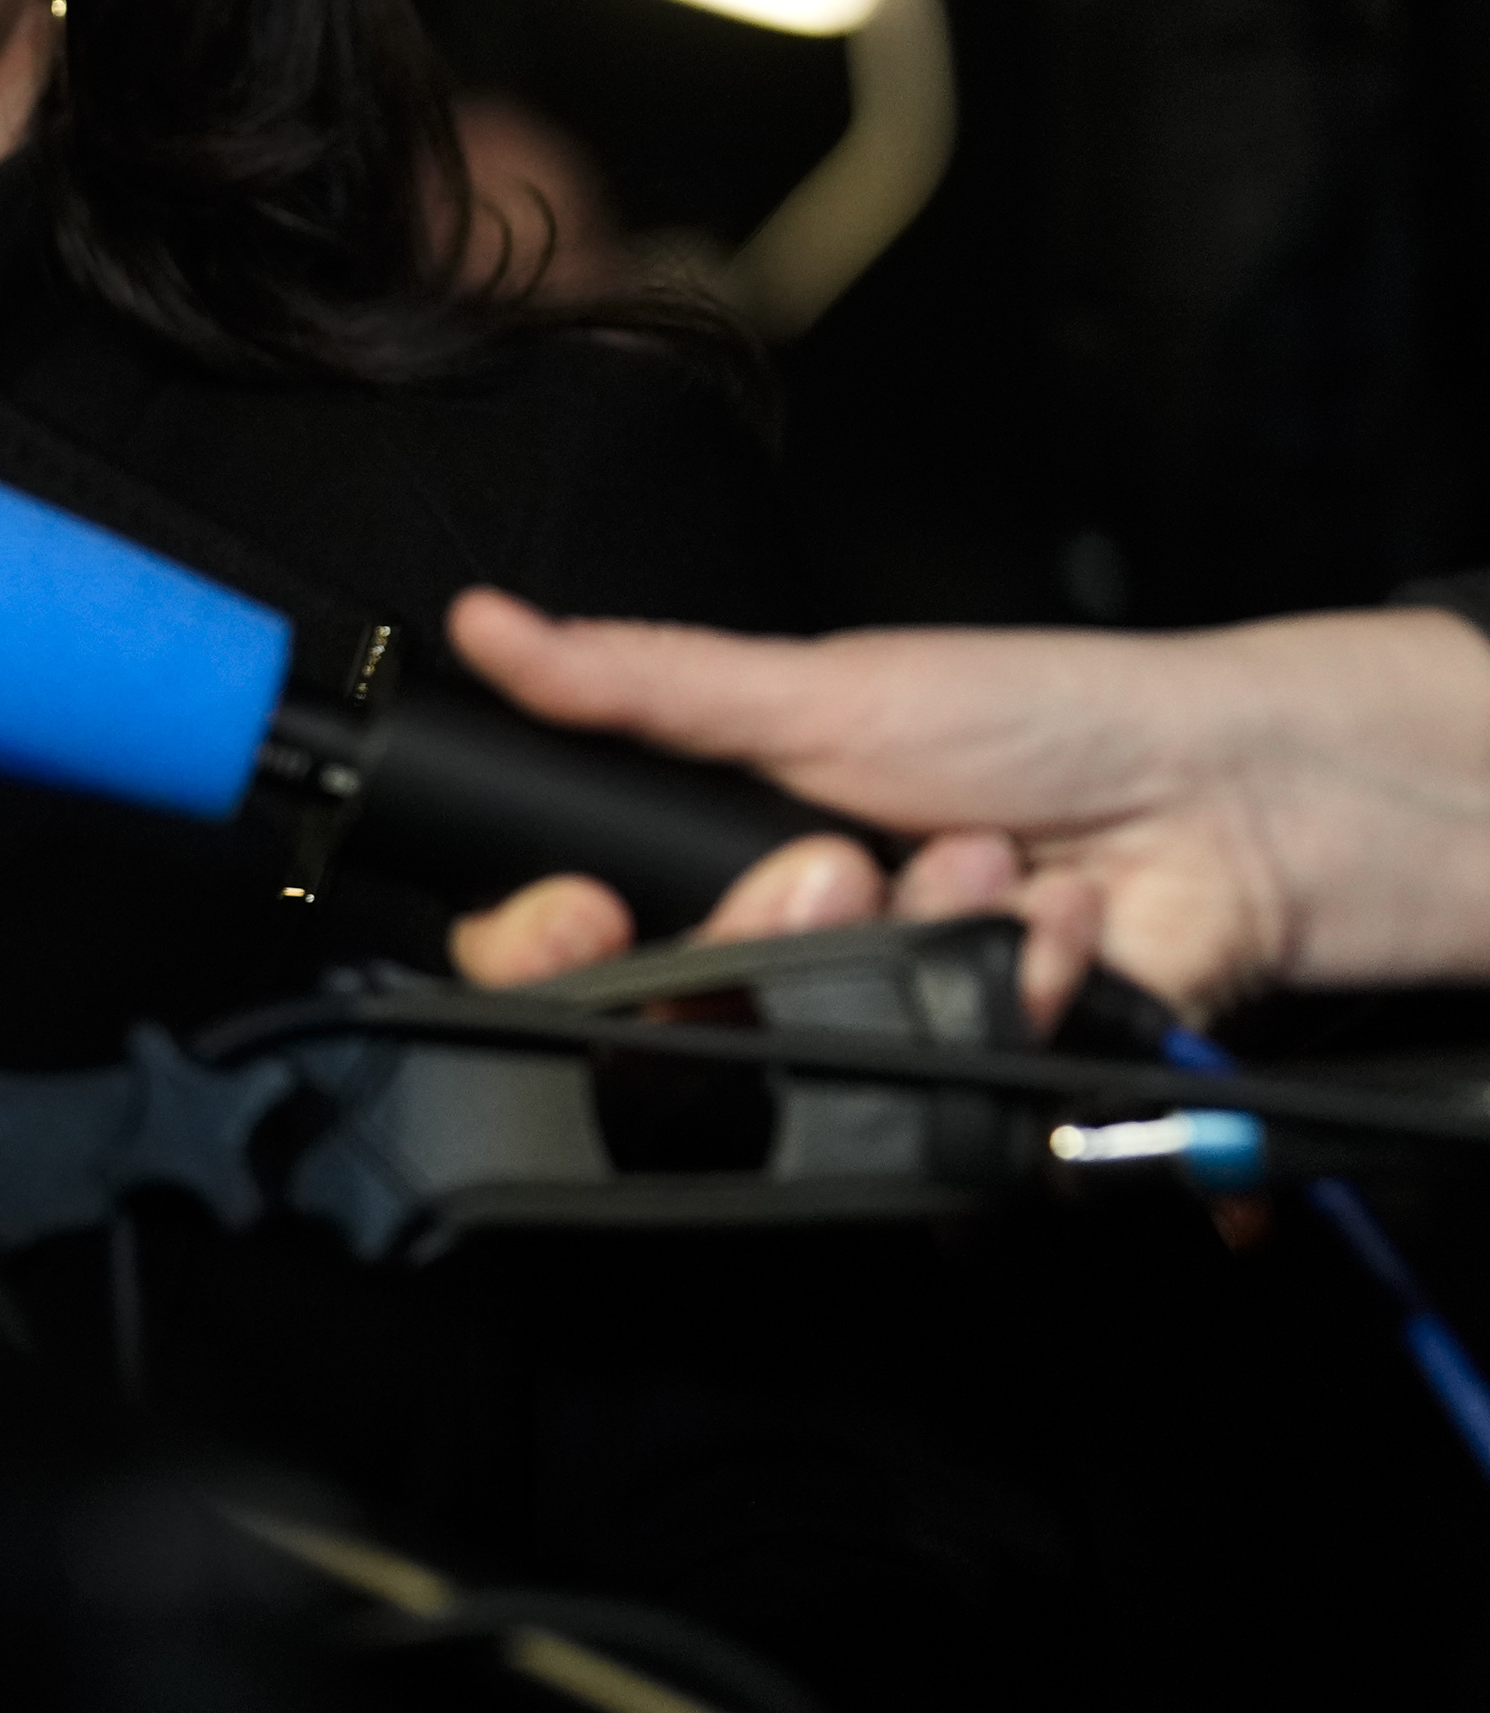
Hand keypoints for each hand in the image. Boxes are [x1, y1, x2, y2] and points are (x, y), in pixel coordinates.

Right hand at [439, 588, 1489, 1019]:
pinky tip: (1048, 926)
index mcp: (715, 857)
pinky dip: (1008, 988)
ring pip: (810, 1050)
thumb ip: (640, 682)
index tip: (583, 912)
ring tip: (987, 873)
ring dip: (912, 944)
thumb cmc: (1036, 719)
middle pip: (678, 1013)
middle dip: (773, 926)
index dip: (550, 942)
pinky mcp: (964, 1087)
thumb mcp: (817, 688)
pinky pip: (938, 1085)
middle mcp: (777, 955)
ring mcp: (868, 1028)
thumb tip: (489, 624)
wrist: (1225, 800)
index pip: (565, 942)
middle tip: (847, 864)